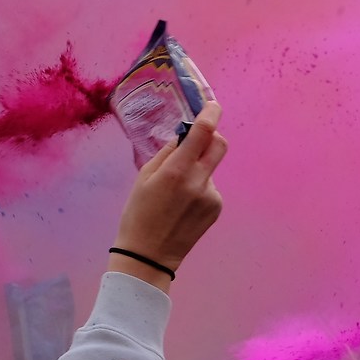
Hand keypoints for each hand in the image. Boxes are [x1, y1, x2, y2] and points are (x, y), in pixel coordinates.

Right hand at [112, 101, 226, 276]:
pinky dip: (200, 187)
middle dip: (212, 136)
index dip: (211, 114)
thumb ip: (167, 152)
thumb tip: (184, 134)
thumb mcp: (144, 177)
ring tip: (176, 191)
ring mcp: (212, 196)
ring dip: (199, 168)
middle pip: (220, 145)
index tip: (213, 104)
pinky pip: (211, 187)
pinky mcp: (217, 208)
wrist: (149, 255)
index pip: (203, 132)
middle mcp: (199, 181)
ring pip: (212, 168)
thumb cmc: (138, 213)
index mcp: (177, 171)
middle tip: (196, 140)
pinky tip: (183, 204)